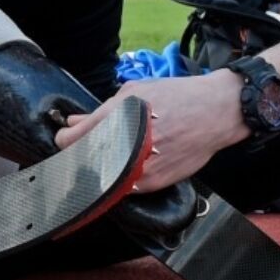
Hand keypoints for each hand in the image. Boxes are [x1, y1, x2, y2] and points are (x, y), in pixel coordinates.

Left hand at [52, 75, 246, 192]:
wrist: (215, 112)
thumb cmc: (175, 97)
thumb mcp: (134, 92)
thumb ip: (100, 111)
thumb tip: (73, 122)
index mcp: (115, 117)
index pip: (70, 139)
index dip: (64, 139)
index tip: (66, 138)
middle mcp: (124, 144)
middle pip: (82, 160)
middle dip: (79, 154)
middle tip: (87, 147)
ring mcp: (137, 167)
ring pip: (101, 177)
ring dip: (100, 168)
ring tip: (113, 154)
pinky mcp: (151, 183)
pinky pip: (122, 187)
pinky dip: (119, 178)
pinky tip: (128, 164)